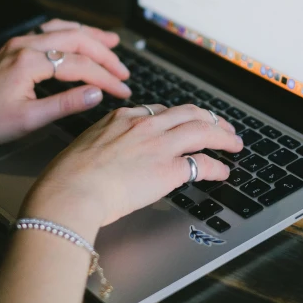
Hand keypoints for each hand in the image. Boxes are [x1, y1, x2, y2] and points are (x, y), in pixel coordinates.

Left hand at [0, 19, 130, 144]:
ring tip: (113, 43)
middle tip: (123, 71)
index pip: (79, 66)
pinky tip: (82, 36)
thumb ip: (66, 104)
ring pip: (65, 30)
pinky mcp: (17, 45)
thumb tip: (97, 94)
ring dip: (91, 37)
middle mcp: (26, 45)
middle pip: (77, 41)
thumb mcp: (29, 120)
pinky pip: (51, 30)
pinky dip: (72, 32)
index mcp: (29, 63)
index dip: (105, 78)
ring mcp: (21, 42)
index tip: (122, 90)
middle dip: (105, 55)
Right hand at [22, 104, 242, 227]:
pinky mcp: (168, 168)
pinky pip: (202, 162)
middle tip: (221, 125)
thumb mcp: (84, 146)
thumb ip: (103, 144)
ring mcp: (159, 144)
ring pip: (203, 129)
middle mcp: (144, 125)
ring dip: (223, 135)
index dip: (177, 117)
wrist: (72, 191)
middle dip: (208, 117)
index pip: (159, 111)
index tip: (184, 122)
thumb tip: (106, 156)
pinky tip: (222, 171)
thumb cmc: (68, 177)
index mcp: (121, 117)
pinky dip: (217, 166)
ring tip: (234, 142)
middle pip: (188, 113)